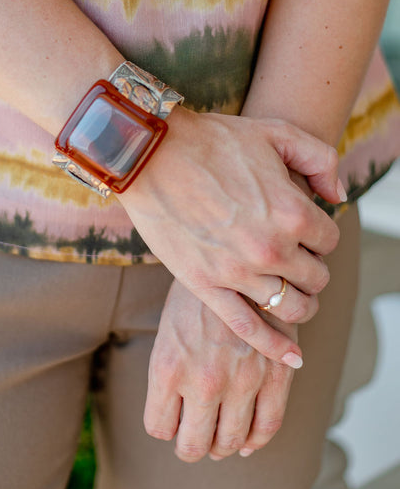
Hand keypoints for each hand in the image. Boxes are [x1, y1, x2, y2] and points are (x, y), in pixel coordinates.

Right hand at [119, 106, 343, 363]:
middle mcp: (271, 247)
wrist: (150, 154)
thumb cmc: (211, 140)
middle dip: (311, 268)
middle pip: (316, 278)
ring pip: (292, 307)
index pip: (329, 240)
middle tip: (296, 258)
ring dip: (301, 304)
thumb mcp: (275, 132)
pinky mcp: (206, 286)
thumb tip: (337, 195)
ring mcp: (238, 272)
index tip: (303, 229)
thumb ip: (320, 158)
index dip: (319, 234)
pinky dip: (274, 347)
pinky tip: (291, 356)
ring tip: (294, 295)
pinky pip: (250, 328)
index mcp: (293, 211)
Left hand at [144, 280, 295, 461]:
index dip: (164, 426)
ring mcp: (241, 380)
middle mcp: (203, 380)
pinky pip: (268, 425)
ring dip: (221, 446)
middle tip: (192, 438)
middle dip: (190, 446)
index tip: (170, 419)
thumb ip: (169, 373)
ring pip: (229, 442)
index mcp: (167, 368)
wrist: (235, 255)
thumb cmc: (196, 293)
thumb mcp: (167, 329)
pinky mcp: (274, 373)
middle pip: (193, 445)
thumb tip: (175, 417)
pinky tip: (246, 439)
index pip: (159, 427)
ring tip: (218, 438)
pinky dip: (255, 440)